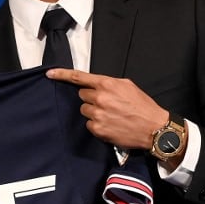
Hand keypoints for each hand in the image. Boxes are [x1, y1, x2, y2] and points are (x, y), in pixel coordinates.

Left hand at [45, 68, 166, 151]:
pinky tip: (110, 125)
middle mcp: (100, 98)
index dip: (62, 74)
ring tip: (110, 115)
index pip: (79, 77)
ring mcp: (98, 114)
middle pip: (82, 96)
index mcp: (107, 84)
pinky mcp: (98, 129)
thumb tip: (95, 84)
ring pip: (84, 110)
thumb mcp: (127, 86)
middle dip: (91, 98)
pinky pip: (89, 124)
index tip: (49, 74)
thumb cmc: (142, 106)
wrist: (155, 129)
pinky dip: (97, 125)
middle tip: (106, 104)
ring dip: (93, 112)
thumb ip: (109, 83)